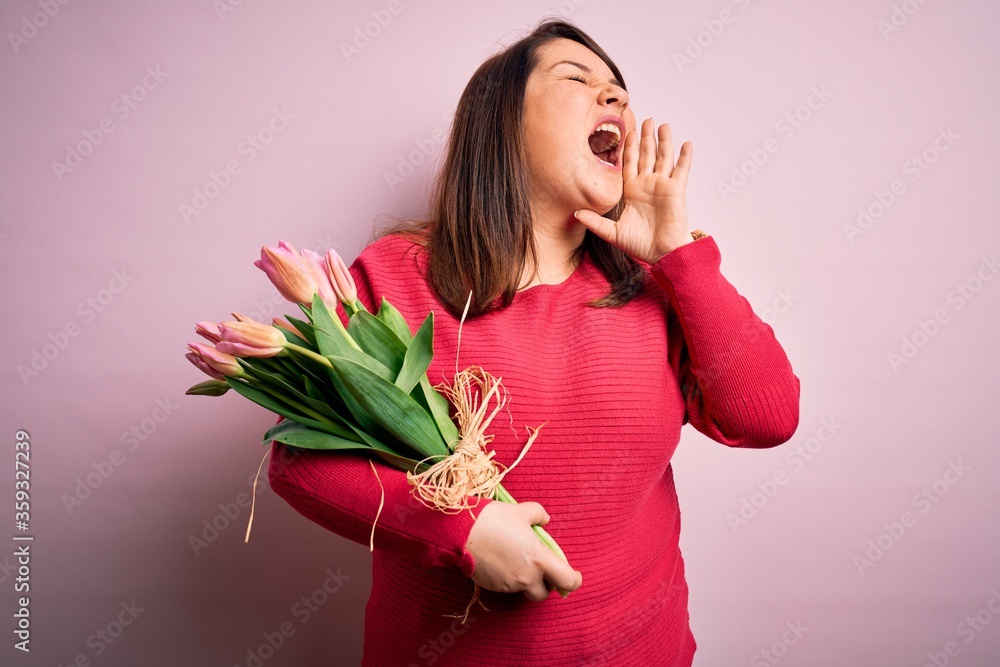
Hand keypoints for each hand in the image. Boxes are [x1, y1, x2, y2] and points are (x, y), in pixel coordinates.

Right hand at [464, 501, 581, 601]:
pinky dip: (509, 578)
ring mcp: (509, 584)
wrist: (462, 532)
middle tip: (542, 570)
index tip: (574, 576)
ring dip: (526, 580)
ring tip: (516, 559)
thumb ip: (539, 515)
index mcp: (539, 558)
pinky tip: (501, 561)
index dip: (574, 581)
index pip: (566, 580)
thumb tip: (545, 520)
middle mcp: (527, 576)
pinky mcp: (494, 587)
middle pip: (544, 593)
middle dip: (546, 585)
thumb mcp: (522, 511)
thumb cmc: (494, 519)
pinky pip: (507, 587)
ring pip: (524, 590)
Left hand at [575, 117, 693, 264]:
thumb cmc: (640, 245)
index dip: (627, 147)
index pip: (628, 163)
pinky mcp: (676, 190)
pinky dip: (685, 156)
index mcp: (631, 190)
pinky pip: (681, 169)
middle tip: (645, 119)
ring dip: (663, 141)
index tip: (625, 131)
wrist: (661, 253)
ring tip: (662, 125)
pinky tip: (686, 143)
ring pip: (663, 157)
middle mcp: (647, 184)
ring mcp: (662, 185)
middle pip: (646, 154)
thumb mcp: (612, 232)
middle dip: (645, 137)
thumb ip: (594, 222)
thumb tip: (575, 214)